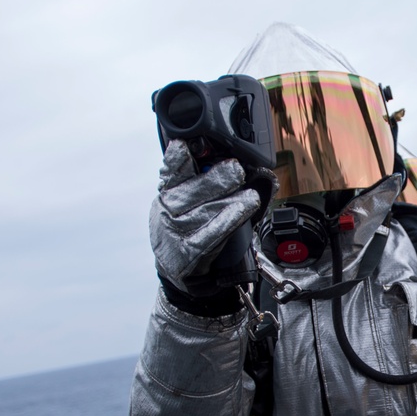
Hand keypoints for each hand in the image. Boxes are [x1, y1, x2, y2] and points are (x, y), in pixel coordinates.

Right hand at [149, 139, 262, 289]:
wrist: (176, 270)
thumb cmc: (184, 230)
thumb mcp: (182, 204)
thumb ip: (198, 183)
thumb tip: (231, 164)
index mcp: (166, 195)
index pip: (172, 173)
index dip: (177, 159)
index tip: (185, 145)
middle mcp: (167, 212)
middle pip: (194, 191)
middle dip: (217, 179)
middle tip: (236, 169)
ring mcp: (176, 233)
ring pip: (205, 212)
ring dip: (230, 202)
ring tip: (250, 195)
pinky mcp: (188, 253)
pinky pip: (210, 235)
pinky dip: (227, 222)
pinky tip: (242, 212)